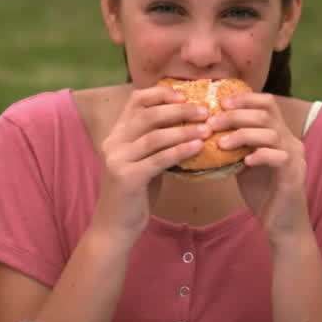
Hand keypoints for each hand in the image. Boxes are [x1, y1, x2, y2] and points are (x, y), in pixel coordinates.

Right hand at [93, 85, 208, 241]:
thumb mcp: (144, 162)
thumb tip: (189, 125)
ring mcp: (117, 160)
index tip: (185, 94)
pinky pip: (159, 159)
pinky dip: (180, 151)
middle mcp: (113, 142)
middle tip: (205, 110)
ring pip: (154, 136)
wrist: (115, 227)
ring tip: (207, 128)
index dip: (161, 93)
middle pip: (148, 115)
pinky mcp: (126, 178)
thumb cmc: (134, 195)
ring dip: (184, 130)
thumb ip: (157, 144)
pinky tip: (198, 147)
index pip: (136, 101)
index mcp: (116, 134)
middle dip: (179, 110)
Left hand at [210, 92, 308, 242]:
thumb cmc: (263, 194)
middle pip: (266, 113)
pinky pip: (278, 157)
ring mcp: (294, 157)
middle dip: (235, 115)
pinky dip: (260, 156)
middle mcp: (290, 140)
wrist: (281, 225)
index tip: (219, 103)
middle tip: (212, 122)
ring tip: (221, 144)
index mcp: (280, 134)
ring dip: (242, 135)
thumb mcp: (244, 163)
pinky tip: (244, 162)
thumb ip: (235, 145)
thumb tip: (207, 129)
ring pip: (271, 133)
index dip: (244, 99)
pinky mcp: (294, 175)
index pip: (267, 103)